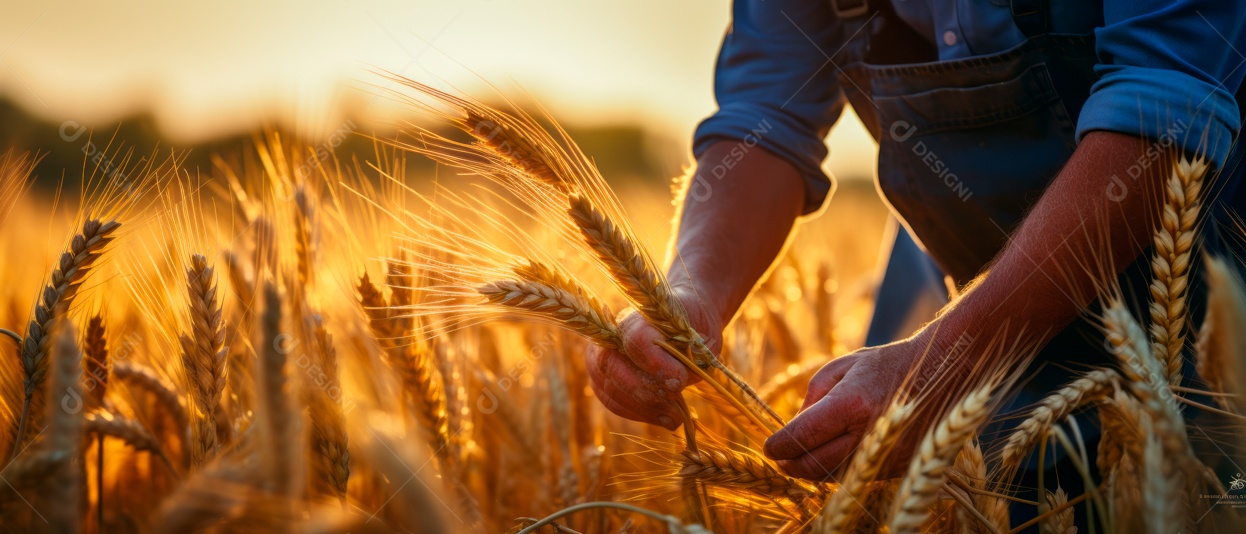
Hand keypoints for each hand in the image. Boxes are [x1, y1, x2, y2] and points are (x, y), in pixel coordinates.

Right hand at [586, 286, 720, 429]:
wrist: (678, 326)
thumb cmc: (692, 330)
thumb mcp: (701, 339)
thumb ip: (689, 358)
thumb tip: (673, 384)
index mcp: (639, 313)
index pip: (635, 338)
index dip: (656, 364)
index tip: (679, 381)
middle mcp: (610, 332)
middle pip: (613, 366)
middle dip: (647, 391)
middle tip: (676, 401)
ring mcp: (599, 357)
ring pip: (611, 389)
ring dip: (645, 408)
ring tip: (675, 416)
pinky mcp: (601, 380)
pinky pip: (614, 403)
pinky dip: (640, 414)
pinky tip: (665, 418)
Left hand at [763, 338, 923, 479]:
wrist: (941, 372)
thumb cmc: (884, 366)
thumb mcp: (841, 368)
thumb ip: (812, 399)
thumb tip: (793, 430)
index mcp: (851, 404)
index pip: (803, 435)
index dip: (779, 445)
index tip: (768, 447)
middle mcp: (869, 434)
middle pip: (815, 465)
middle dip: (791, 465)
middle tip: (779, 459)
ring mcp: (886, 454)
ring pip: (835, 477)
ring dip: (812, 471)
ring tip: (800, 459)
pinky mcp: (898, 467)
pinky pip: (857, 476)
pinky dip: (838, 470)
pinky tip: (830, 457)